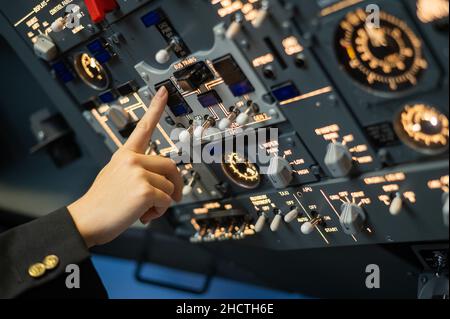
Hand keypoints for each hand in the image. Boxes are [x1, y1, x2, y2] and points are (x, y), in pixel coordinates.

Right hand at [68, 87, 182, 247]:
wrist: (85, 221)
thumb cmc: (101, 203)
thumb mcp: (116, 177)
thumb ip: (138, 172)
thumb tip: (163, 181)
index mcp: (124, 155)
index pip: (143, 127)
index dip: (156, 108)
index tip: (164, 92)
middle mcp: (132, 160)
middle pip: (171, 165)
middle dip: (176, 185)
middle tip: (172, 198)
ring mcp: (138, 173)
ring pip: (170, 186)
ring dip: (163, 203)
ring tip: (144, 209)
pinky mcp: (144, 189)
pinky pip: (166, 200)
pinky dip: (160, 211)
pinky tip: (143, 215)